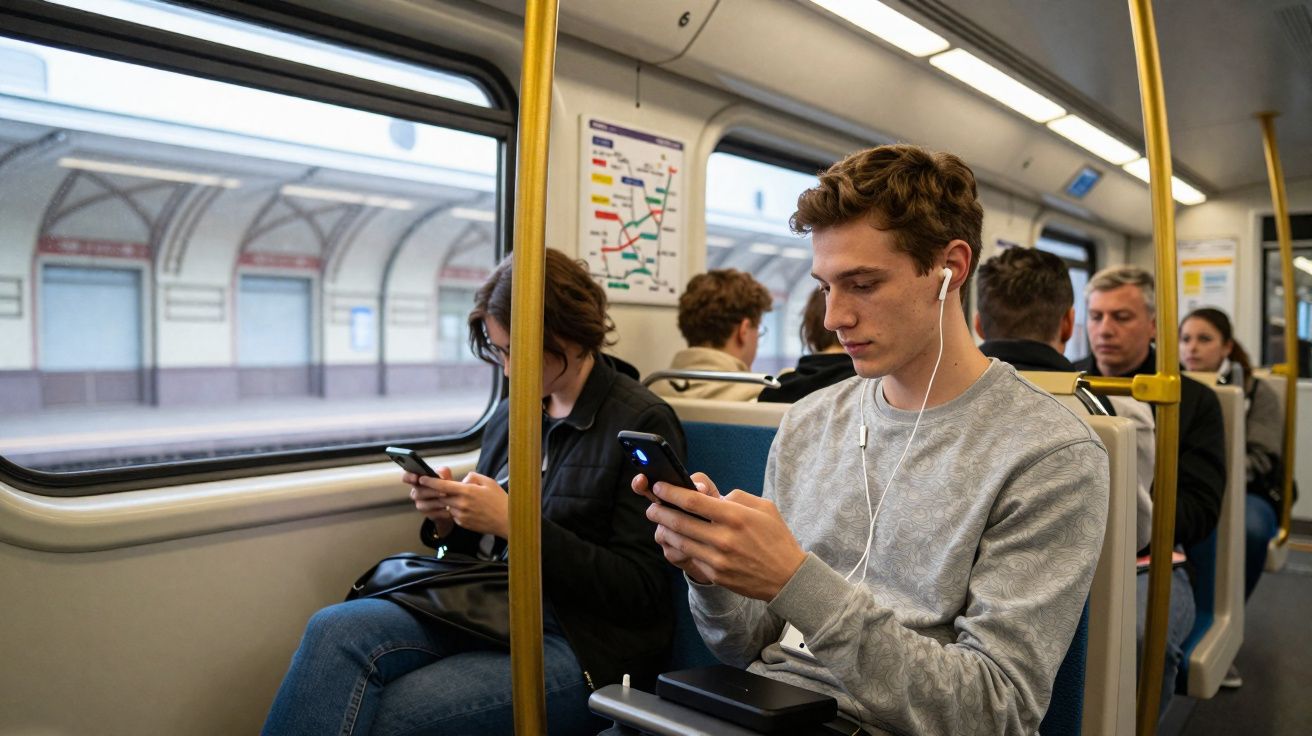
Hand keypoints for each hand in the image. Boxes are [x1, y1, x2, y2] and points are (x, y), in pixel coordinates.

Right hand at [404, 467, 454, 537]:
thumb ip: (443, 472)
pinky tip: (448, 510)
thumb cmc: (446, 486)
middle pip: (418, 493)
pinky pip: (431, 514)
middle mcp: (416, 493)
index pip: (407, 478)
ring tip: (447, 501)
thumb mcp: (446, 476)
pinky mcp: (428, 514)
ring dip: (436, 503)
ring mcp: (420, 504)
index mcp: (418, 481)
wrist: (453, 502)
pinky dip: (441, 512)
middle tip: (443, 492)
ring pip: (423, 505)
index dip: (409, 477)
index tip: (416, 478)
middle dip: (431, 492)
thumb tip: (441, 474)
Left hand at [412, 471, 509, 538]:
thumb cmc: (500, 500)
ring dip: (448, 502)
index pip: (443, 486)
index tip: (422, 479)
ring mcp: (461, 515)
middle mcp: (461, 504)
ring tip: (461, 500)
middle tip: (434, 488)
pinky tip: (468, 509)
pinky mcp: (462, 524)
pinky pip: (453, 515)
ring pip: (447, 506)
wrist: (507, 521)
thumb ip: (472, 477)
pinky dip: (455, 511)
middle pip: (441, 497)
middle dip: (436, 492)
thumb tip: (462, 480)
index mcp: (467, 491)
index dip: (430, 482)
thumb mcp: (488, 482)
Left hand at [634, 472, 806, 599]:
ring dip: (665, 529)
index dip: (671, 492)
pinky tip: (675, 539)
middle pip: (679, 521)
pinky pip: (690, 558)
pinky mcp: (716, 575)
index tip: (659, 487)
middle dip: (660, 511)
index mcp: (735, 516)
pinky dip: (679, 547)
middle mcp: (723, 538)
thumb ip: (735, 497)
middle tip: (652, 505)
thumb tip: (711, 496)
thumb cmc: (776, 537)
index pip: (693, 501)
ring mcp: (718, 559)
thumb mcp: (763, 507)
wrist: (787, 578)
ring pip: (680, 541)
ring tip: (659, 521)